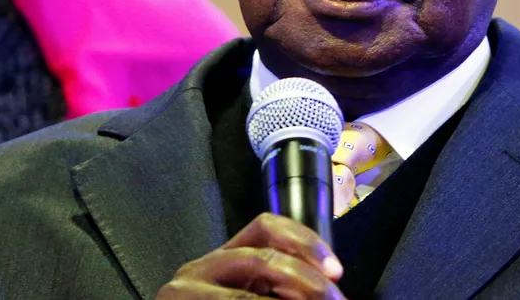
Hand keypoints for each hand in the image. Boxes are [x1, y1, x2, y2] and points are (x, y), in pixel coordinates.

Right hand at [156, 213, 345, 299]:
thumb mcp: (252, 294)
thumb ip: (281, 287)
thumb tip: (329, 290)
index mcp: (224, 257)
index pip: (266, 226)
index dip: (305, 241)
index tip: (336, 271)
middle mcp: (199, 268)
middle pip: (263, 258)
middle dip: (308, 282)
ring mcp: (183, 295)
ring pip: (247, 297)